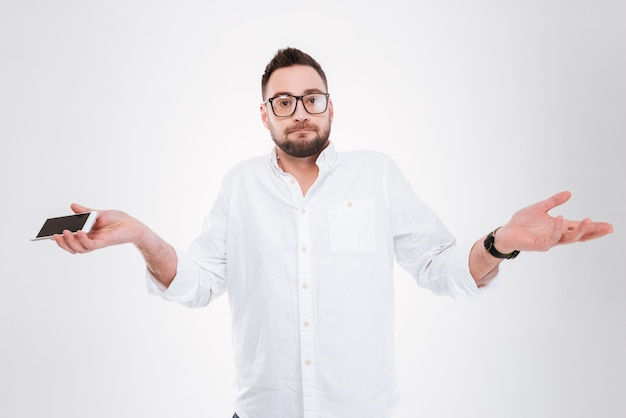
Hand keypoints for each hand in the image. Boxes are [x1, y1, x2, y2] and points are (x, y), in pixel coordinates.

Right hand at [53, 203, 142, 253]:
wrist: (133, 224)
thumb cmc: (118, 220)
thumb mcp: (99, 213)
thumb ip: (85, 212)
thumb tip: (72, 206)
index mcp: (88, 234)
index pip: (71, 239)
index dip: (60, 239)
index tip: (49, 233)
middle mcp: (91, 240)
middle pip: (72, 247)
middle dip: (61, 243)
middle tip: (53, 235)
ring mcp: (97, 242)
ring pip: (79, 248)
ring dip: (69, 242)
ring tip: (63, 233)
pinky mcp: (104, 242)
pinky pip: (90, 245)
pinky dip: (83, 239)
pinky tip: (79, 232)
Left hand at [494, 191, 613, 253]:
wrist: (507, 231)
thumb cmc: (522, 222)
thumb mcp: (540, 208)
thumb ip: (554, 201)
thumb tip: (569, 193)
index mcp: (558, 226)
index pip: (579, 226)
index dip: (593, 226)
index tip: (608, 225)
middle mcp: (557, 234)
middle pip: (580, 235)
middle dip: (594, 231)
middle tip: (608, 228)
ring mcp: (550, 240)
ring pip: (569, 238)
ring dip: (580, 230)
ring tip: (589, 220)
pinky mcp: (541, 244)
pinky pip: (552, 237)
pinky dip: (557, 228)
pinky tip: (561, 219)